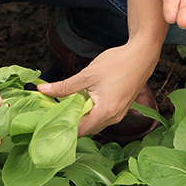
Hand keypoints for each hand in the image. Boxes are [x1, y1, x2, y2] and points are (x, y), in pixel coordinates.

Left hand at [36, 42, 157, 136]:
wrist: (142, 56)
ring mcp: (119, 114)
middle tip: (54, 110)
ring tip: (68, 103)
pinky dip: (91, 112)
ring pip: (94, 123)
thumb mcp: (87, 74)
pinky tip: (84, 99)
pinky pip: (102, 117)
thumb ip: (65, 86)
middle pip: (87, 129)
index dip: (63, 125)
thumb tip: (43, 90)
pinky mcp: (121, 108)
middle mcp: (114, 118)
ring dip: (82, 116)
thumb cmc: (118, 63)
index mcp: (106, 112)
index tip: (49, 117)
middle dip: (71, 121)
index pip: (79, 130)